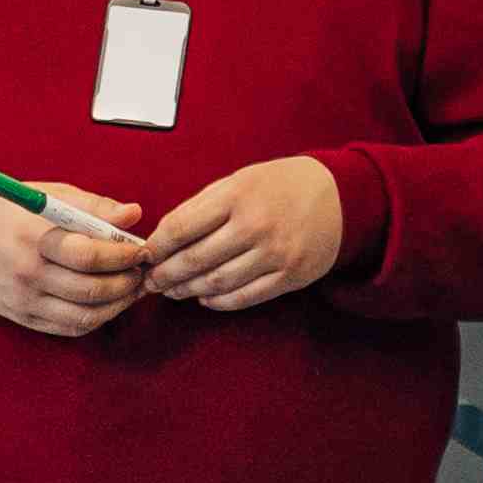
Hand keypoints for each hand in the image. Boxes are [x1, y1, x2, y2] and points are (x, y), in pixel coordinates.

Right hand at [0, 178, 148, 337]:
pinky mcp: (22, 317)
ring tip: (132, 288)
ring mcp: (24, 299)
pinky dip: (96, 319)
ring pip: (85, 316)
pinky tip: (108, 302)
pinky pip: (69, 328)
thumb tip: (134, 215)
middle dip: (128, 283)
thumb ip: (93, 206)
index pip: (89, 255)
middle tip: (143, 271)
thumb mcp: (48, 196)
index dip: (124, 255)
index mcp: (34, 237)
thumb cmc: (8, 211)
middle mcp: (28, 272)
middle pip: (91, 290)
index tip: (142, 249)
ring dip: (118, 305)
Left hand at [139, 153, 349, 311]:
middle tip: (150, 281)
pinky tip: (204, 297)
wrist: (339, 197)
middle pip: (195, 260)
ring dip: (188, 290)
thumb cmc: (280, 186)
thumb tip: (164, 237)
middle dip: (166, 274)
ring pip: (217, 283)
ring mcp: (274, 254)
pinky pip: (244, 297)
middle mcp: (255, 225)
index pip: (181, 227)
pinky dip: (218, 302)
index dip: (156, 246)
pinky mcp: (289, 276)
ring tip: (173, 291)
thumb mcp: (239, 181)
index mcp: (237, 195)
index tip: (144, 255)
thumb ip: (203, 206)